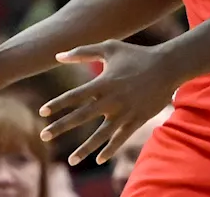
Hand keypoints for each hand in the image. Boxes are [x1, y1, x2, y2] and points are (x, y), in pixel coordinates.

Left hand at [39, 40, 182, 165]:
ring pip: (100, 135)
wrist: (168, 66)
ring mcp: (124, 112)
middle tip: (44, 136)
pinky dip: (110, 150)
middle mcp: (111, 100)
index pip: (74, 96)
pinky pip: (120, 139)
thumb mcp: (110, 48)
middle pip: (81, 117)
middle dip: (60, 127)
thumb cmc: (136, 55)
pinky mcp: (136, 120)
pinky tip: (98, 159)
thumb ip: (83, 51)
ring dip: (84, 149)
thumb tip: (58, 55)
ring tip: (70, 161)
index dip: (57, 104)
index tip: (42, 112)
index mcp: (102, 83)